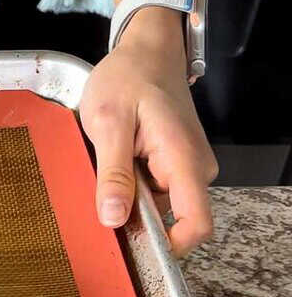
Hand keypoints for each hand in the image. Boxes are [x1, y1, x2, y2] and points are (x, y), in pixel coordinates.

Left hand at [80, 8, 217, 256]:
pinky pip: (154, 191)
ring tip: (107, 166)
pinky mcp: (175, 164)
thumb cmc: (127, 78)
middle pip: (172, 220)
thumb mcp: (108, 123)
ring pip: (159, 206)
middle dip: (135, 217)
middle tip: (101, 191)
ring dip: (130, 198)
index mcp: (182, 160)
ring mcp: (186, 167)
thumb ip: (113, 174)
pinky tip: (115, 164)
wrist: (146, 50)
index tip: (131, 245)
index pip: (195, 224)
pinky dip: (131, 186)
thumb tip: (114, 219)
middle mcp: (194, 168)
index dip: (167, 246)